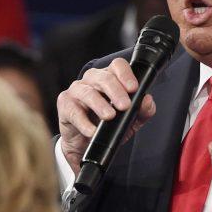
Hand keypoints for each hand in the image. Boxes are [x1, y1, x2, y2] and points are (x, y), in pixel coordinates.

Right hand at [56, 58, 155, 174]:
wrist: (85, 145)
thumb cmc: (107, 126)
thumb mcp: (130, 121)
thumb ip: (142, 111)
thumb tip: (147, 100)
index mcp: (109, 78)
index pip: (117, 66)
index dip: (126, 74)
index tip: (133, 88)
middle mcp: (92, 80)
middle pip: (104, 77)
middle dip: (116, 91)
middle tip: (124, 106)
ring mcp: (76, 91)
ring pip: (87, 92)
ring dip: (100, 104)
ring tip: (110, 116)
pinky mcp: (65, 104)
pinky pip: (73, 111)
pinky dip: (83, 122)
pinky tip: (92, 131)